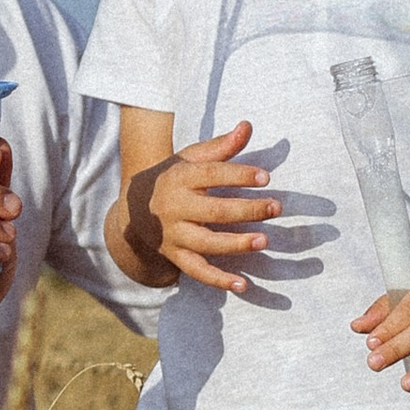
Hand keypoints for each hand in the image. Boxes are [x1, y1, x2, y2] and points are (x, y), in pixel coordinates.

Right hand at [127, 121, 277, 293]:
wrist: (133, 207)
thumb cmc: (172, 177)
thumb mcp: (190, 158)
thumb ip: (221, 146)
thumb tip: (247, 126)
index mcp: (180, 178)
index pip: (211, 175)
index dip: (239, 175)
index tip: (266, 177)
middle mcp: (174, 208)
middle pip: (213, 211)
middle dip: (246, 210)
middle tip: (275, 207)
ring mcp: (174, 235)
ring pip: (206, 243)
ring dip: (236, 244)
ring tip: (264, 241)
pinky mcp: (175, 255)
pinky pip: (197, 271)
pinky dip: (218, 280)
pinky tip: (242, 284)